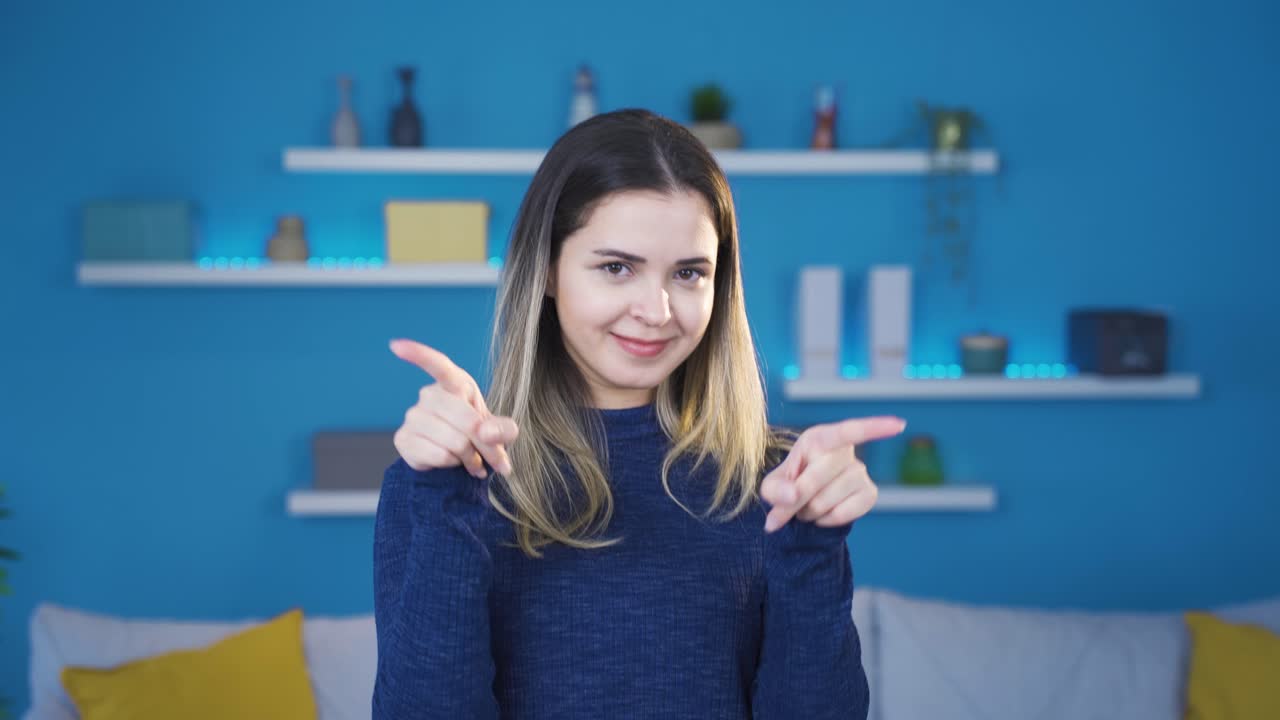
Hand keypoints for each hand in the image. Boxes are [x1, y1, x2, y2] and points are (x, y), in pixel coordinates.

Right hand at [388, 338, 519, 477]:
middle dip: (484, 443)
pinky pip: (437, 455)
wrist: (460, 458)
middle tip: (491, 457)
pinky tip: (452, 461)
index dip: (419, 355)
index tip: (396, 346)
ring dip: (469, 456)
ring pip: (453, 441)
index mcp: (454, 382)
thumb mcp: (500, 431)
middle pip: (464, 419)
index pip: (437, 365)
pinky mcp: (403, 439)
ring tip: (472, 460)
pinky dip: (452, 464)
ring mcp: (413, 417)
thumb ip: (502, 430)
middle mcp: (429, 395)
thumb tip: (484, 432)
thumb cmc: (480, 436)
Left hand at [759, 416, 906, 531]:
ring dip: (810, 511)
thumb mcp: (772, 487)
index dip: (872, 428)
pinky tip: (824, 514)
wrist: (803, 505)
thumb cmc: (787, 486)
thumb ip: (775, 489)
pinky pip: (843, 513)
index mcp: (819, 438)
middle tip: (789, 505)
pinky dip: (827, 519)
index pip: (848, 432)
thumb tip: (792, 494)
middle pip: (818, 476)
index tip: (899, 425)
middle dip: (797, 497)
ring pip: (827, 499)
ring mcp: (860, 471)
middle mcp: (844, 451)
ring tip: (807, 507)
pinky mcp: (870, 493)